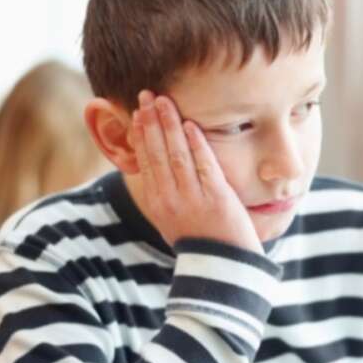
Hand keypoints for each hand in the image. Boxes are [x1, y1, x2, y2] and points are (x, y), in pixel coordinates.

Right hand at [130, 91, 261, 254]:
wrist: (225, 268)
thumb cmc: (202, 241)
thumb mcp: (173, 220)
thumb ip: (165, 194)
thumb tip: (156, 169)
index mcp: (158, 204)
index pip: (145, 162)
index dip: (141, 135)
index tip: (138, 113)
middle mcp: (170, 200)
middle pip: (156, 152)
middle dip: (151, 121)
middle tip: (146, 95)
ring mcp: (193, 199)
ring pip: (176, 154)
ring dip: (169, 124)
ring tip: (164, 100)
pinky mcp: (217, 198)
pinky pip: (203, 164)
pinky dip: (196, 143)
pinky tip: (189, 124)